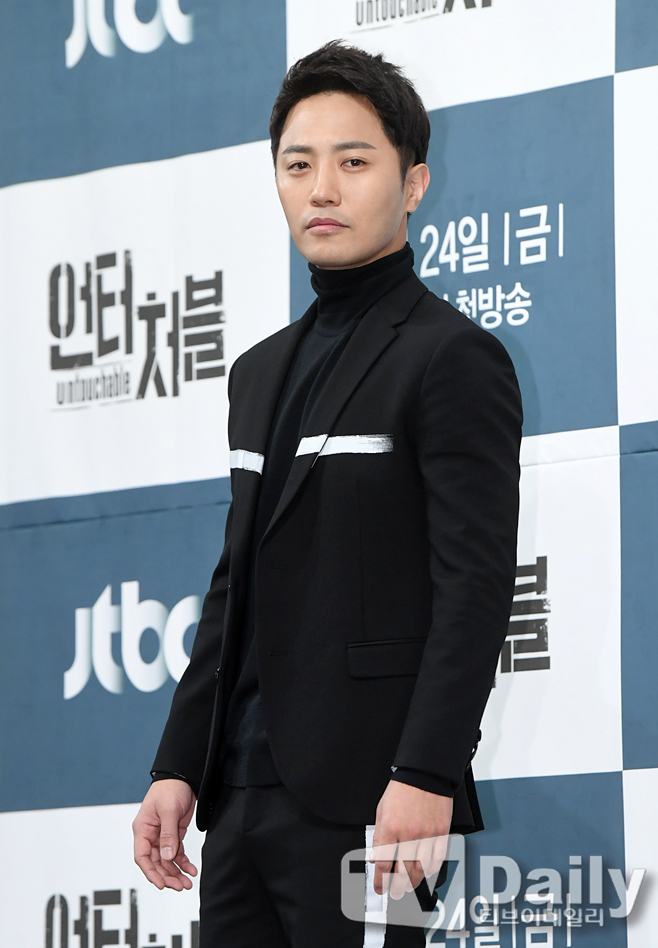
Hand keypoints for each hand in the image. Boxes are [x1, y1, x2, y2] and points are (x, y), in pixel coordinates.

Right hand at [133, 779, 197, 890]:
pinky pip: (176, 853)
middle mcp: (150, 835)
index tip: (161, 884)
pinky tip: (191, 870)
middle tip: (180, 886)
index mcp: (143, 829)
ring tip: (187, 883)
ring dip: (176, 872)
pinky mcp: (173, 834)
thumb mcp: (168, 811)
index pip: (142, 857)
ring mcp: (162, 836)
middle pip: (155, 862)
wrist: (183, 777)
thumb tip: (167, 857)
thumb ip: (168, 834)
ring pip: (166, 860)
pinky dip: (183, 862)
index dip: (151, 873)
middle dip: (167, 876)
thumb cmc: (170, 788)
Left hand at [371, 780, 452, 898]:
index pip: (383, 863)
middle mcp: (408, 834)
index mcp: (390, 828)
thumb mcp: (382, 810)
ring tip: (409, 885)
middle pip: (402, 872)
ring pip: (420, 869)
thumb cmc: (402, 790)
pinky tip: (425, 871)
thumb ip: (379, 836)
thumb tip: (376, 856)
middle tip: (395, 893)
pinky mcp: (441, 833)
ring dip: (414, 882)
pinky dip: (430, 869)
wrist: (424, 775)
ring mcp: (426, 835)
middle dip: (397, 888)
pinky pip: (437, 859)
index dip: (380, 880)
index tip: (380, 888)